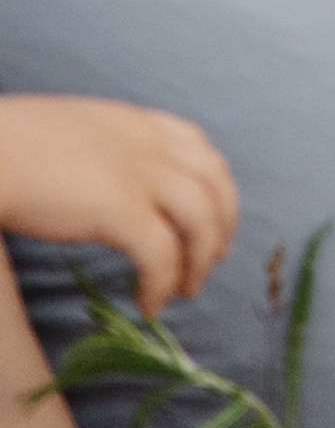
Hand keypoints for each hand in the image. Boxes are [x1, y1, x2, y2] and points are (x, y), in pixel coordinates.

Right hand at [0, 97, 237, 315]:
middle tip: (211, 261)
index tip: (212, 217)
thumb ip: (111, 152)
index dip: (215, 186)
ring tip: (185, 291)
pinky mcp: (119, 209)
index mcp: (140, 124)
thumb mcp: (82, 134)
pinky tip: (148, 304)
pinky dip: (163, 284)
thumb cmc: (18, 147)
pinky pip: (161, 254)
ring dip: (200, 261)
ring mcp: (139, 174)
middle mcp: (151, 144)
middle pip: (215, 183)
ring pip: (201, 220)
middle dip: (222, 226)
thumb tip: (115, 187)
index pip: (202, 148)